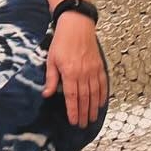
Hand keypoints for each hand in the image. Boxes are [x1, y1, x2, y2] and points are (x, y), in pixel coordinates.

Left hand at [43, 14, 107, 129]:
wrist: (77, 26)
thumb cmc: (61, 41)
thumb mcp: (51, 59)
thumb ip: (51, 78)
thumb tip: (47, 94)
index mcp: (70, 73)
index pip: (72, 97)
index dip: (73, 111)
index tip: (74, 122)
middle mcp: (83, 73)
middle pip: (84, 98)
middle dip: (83, 113)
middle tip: (83, 125)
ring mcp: (93, 70)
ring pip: (94, 93)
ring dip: (93, 108)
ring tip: (92, 118)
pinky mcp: (99, 66)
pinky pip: (102, 84)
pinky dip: (102, 95)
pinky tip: (101, 104)